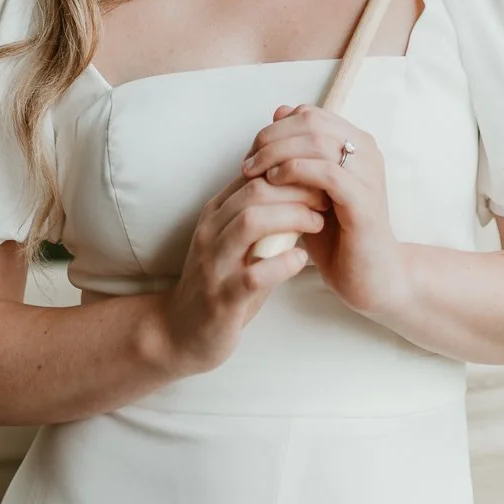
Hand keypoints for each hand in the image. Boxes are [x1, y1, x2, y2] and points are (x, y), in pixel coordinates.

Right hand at [150, 168, 329, 377]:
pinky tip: (302, 259)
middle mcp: (210, 233)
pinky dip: (283, 263)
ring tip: (318, 223)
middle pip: (255, 192)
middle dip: (295, 189)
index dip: (289, 171)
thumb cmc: (220, 283)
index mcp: (215, 214)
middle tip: (324, 197)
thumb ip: (261, 218)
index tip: (318, 178)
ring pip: (251, 222)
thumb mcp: (235, 243)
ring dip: (292, 217)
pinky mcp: (222, 299)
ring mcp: (213, 265)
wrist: (179, 331)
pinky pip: (254, 274)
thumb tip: (305, 191)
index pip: (253, 176)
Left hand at [242, 104, 408, 320]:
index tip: (252, 152)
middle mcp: (367, 152)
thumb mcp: (310, 188)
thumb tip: (278, 112)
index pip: (310, 115)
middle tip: (248, 162)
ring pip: (317, 141)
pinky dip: (295, 171)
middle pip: (311, 122)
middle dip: (272, 138)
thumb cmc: (337, 235)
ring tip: (254, 172)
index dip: (276, 128)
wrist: (369, 278)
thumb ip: (298, 153)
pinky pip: (326, 173)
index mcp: (357, 143)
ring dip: (277, 153)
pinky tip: (274, 182)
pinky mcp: (364, 200)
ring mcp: (368, 174)